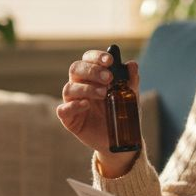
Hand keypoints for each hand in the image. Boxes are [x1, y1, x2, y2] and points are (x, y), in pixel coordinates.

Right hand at [56, 49, 139, 176]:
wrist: (120, 139)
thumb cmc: (121, 113)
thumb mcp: (129, 97)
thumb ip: (130, 81)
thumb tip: (132, 64)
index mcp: (92, 76)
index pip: (88, 59)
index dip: (96, 56)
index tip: (109, 60)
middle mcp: (79, 85)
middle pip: (75, 69)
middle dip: (92, 70)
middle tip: (109, 78)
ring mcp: (72, 102)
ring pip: (69, 88)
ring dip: (87, 88)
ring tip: (104, 94)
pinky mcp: (69, 119)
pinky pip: (63, 110)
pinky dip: (73, 106)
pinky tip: (86, 104)